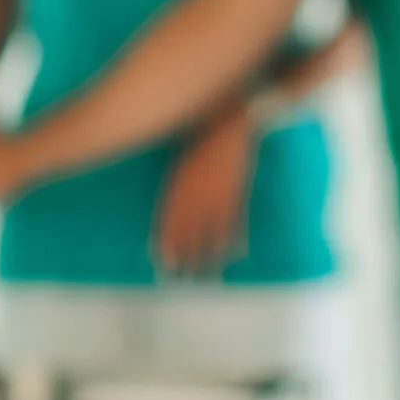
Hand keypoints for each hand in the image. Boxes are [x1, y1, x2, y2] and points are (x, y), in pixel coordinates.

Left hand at [155, 106, 258, 272]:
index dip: (165, 244)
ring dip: (209, 255)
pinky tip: (236, 252)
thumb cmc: (198, 135)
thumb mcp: (180, 161)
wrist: (225, 120)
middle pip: (188, 232)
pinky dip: (236, 236)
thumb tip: (171, 209)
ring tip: (208, 275)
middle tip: (181, 278)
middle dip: (184, 257)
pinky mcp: (237, 190)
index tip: (163, 263)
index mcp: (177, 186)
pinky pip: (236, 219)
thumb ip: (176, 186)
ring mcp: (217, 194)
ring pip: (211, 231)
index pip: (168, 222)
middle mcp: (195, 194)